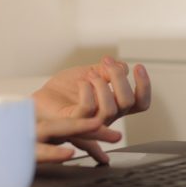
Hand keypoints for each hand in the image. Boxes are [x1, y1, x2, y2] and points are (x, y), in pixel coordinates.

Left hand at [32, 56, 150, 162]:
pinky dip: (87, 90)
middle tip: (107, 63)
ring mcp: (91, 121)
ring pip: (110, 109)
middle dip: (119, 78)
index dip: (144, 86)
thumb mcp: (91, 73)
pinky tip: (81, 83)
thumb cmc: (65, 89)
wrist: (41, 99)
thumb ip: (108, 71)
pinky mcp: (74, 123)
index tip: (139, 66)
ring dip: (102, 84)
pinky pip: (88, 109)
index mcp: (114, 104)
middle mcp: (106, 116)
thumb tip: (124, 67)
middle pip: (127, 102)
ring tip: (91, 75)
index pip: (140, 102)